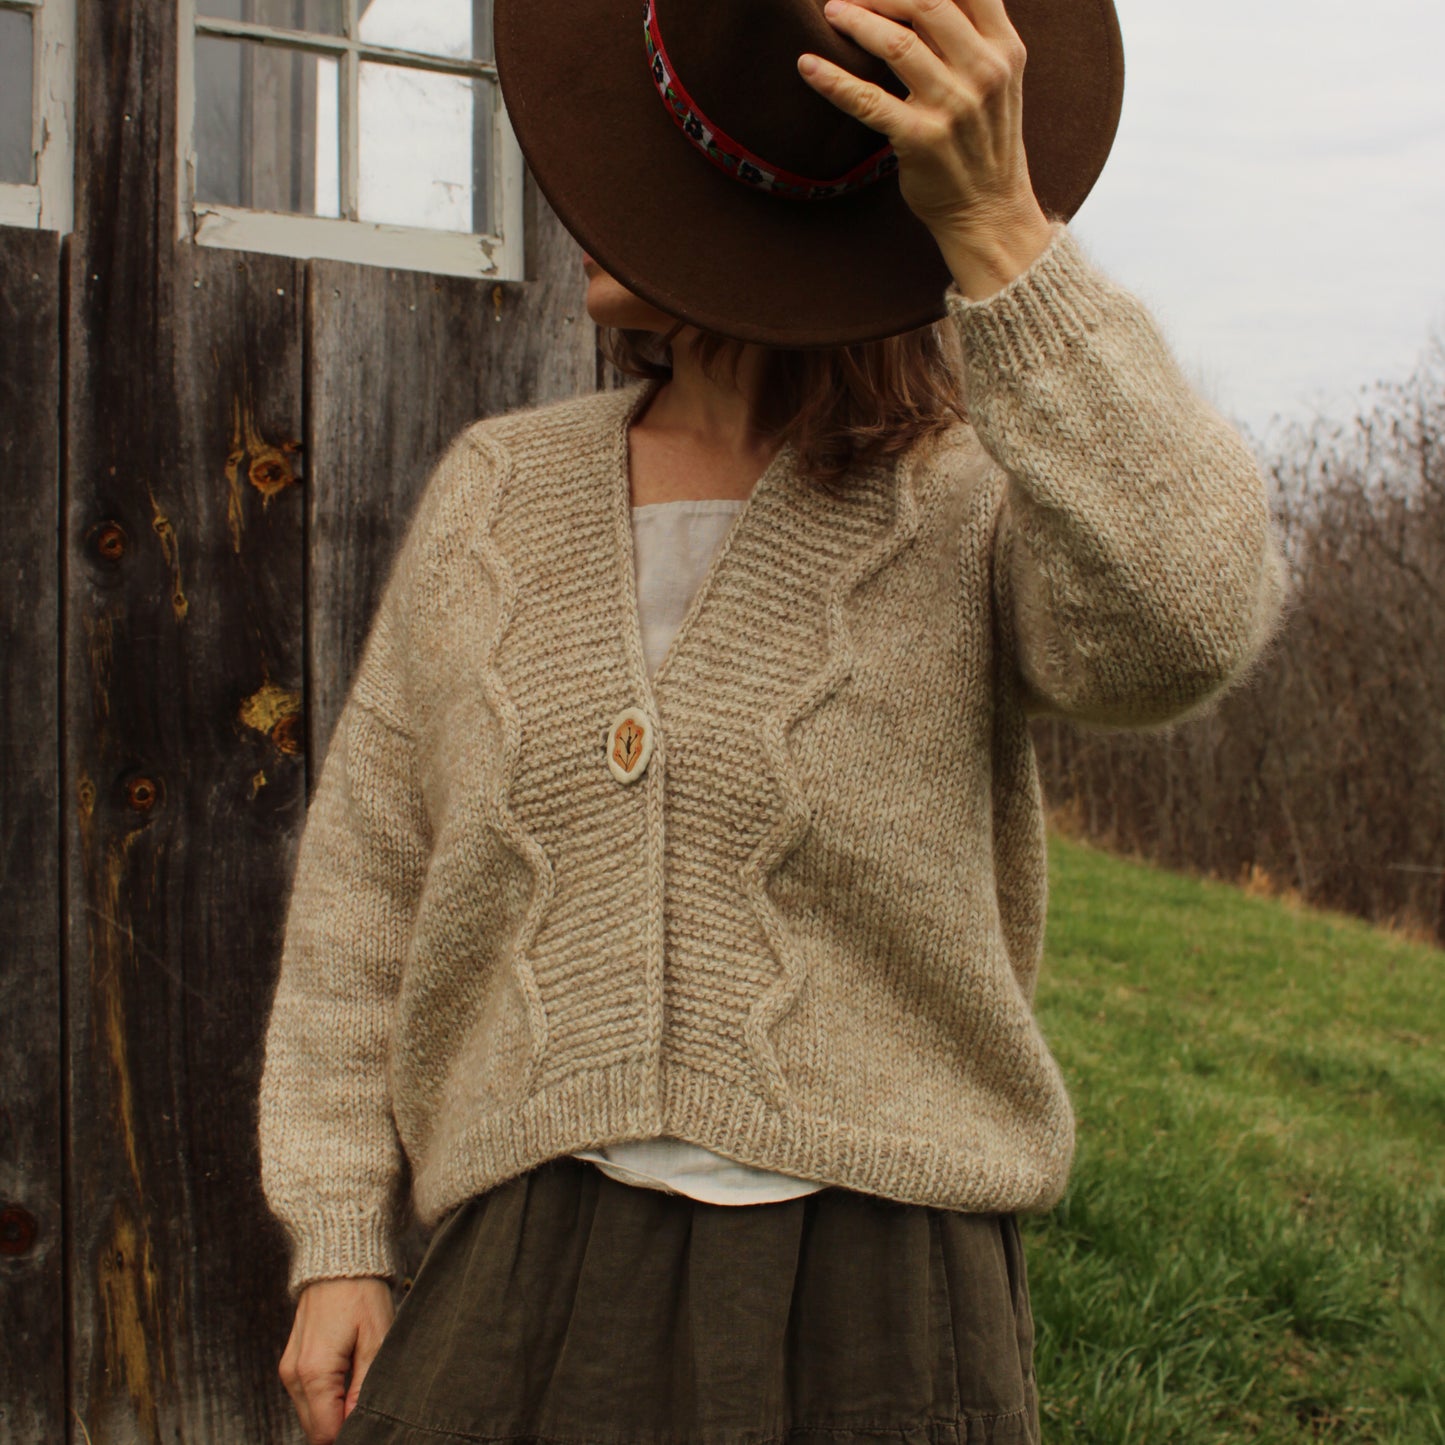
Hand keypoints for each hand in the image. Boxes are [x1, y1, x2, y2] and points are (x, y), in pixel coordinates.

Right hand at [278, 1277, 395, 1443]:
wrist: (339, 1260)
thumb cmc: (362, 1294)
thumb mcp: (376, 1339)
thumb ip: (364, 1388)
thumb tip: (356, 1424)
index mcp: (314, 1372)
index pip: (325, 1432)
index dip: (350, 1435)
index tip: (373, 1423)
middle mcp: (293, 1375)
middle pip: (314, 1428)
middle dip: (340, 1427)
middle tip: (370, 1409)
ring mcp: (289, 1369)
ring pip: (310, 1414)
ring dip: (333, 1413)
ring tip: (362, 1392)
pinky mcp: (292, 1362)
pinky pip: (307, 1397)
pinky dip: (325, 1399)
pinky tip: (349, 1382)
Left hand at [798, 0, 1054, 295]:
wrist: (989, 211)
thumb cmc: (982, 141)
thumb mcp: (994, 80)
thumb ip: (966, 38)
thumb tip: (918, 2)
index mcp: (1004, 47)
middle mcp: (984, 70)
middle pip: (927, 1)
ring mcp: (953, 105)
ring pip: (896, 43)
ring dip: (856, 21)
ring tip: (831, 13)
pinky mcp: (921, 139)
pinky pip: (868, 100)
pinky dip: (833, 79)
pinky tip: (808, 65)